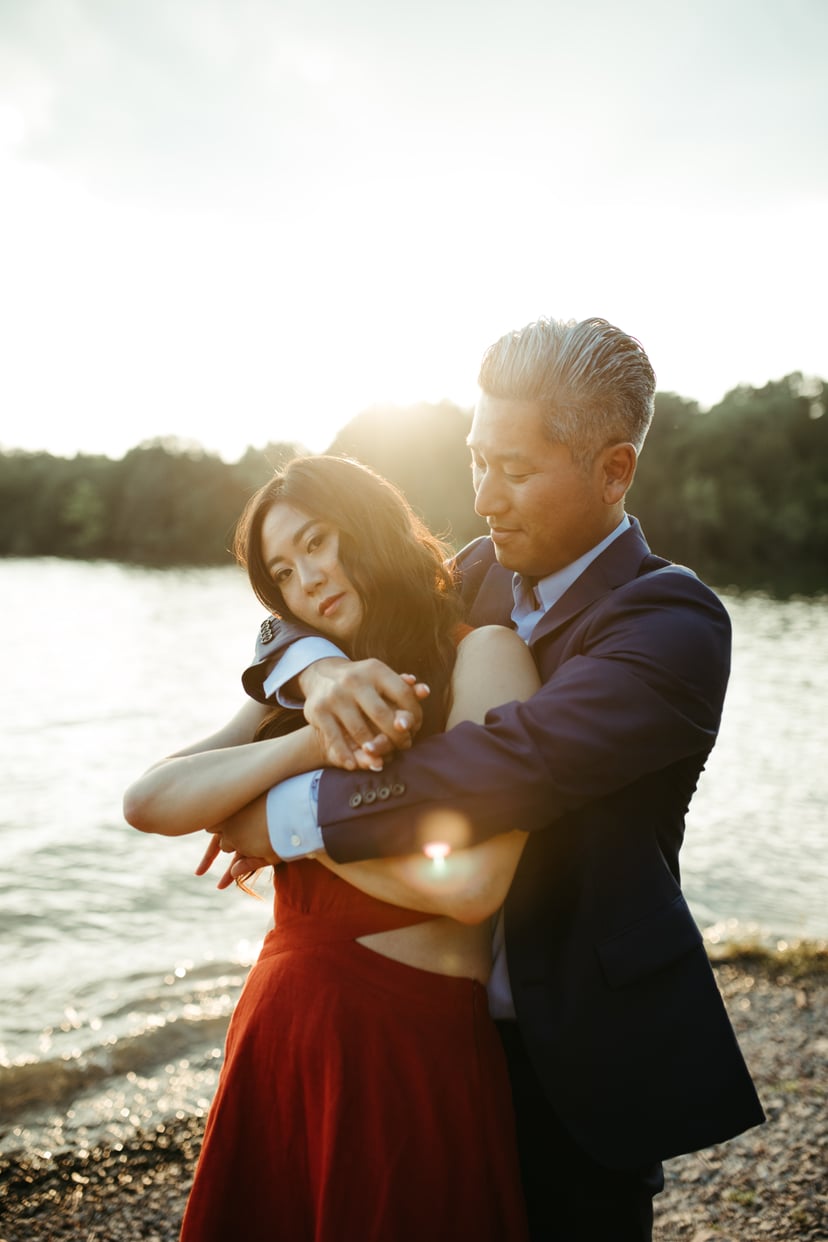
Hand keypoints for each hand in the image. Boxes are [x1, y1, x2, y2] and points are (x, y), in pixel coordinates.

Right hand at [298, 659, 429, 768]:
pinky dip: (345, 754)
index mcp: (374, 669)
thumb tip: (425, 692)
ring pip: (360, 731)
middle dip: (396, 736)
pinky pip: (335, 738)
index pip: (403, 694)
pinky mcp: (317, 710)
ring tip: (381, 757)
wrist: (321, 675)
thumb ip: (404, 687)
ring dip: (373, 748)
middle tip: (403, 745)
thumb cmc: (362, 682)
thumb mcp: (381, 678)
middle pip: (382, 715)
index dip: (414, 714)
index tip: (415, 727)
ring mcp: (335, 695)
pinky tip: (353, 764)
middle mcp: (354, 680)